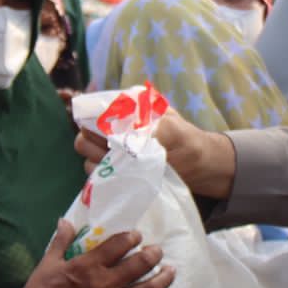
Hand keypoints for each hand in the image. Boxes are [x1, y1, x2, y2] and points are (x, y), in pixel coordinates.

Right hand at [9, 219, 174, 287]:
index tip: (137, 236)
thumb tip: (65, 221)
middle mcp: (103, 285)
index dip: (131, 237)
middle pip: (139, 265)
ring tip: (171, 271)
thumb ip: (61, 241)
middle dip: (153, 255)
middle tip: (158, 250)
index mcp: (87, 266)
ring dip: (163, 279)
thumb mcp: (46, 264)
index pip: (118, 245)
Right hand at [73, 112, 233, 197]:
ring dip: (101, 164)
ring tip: (125, 169)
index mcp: (126, 108)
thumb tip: (122, 139)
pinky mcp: (117, 169)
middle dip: (95, 147)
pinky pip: (97, 174)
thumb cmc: (190, 143)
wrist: (202, 168)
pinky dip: (105, 178)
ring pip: (88, 156)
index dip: (95, 125)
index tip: (110, 139)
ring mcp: (114, 149)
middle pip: (85, 135)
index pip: (93, 111)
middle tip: (117, 156)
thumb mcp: (174, 131)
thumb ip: (148, 131)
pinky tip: (123, 180)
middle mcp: (115, 127)